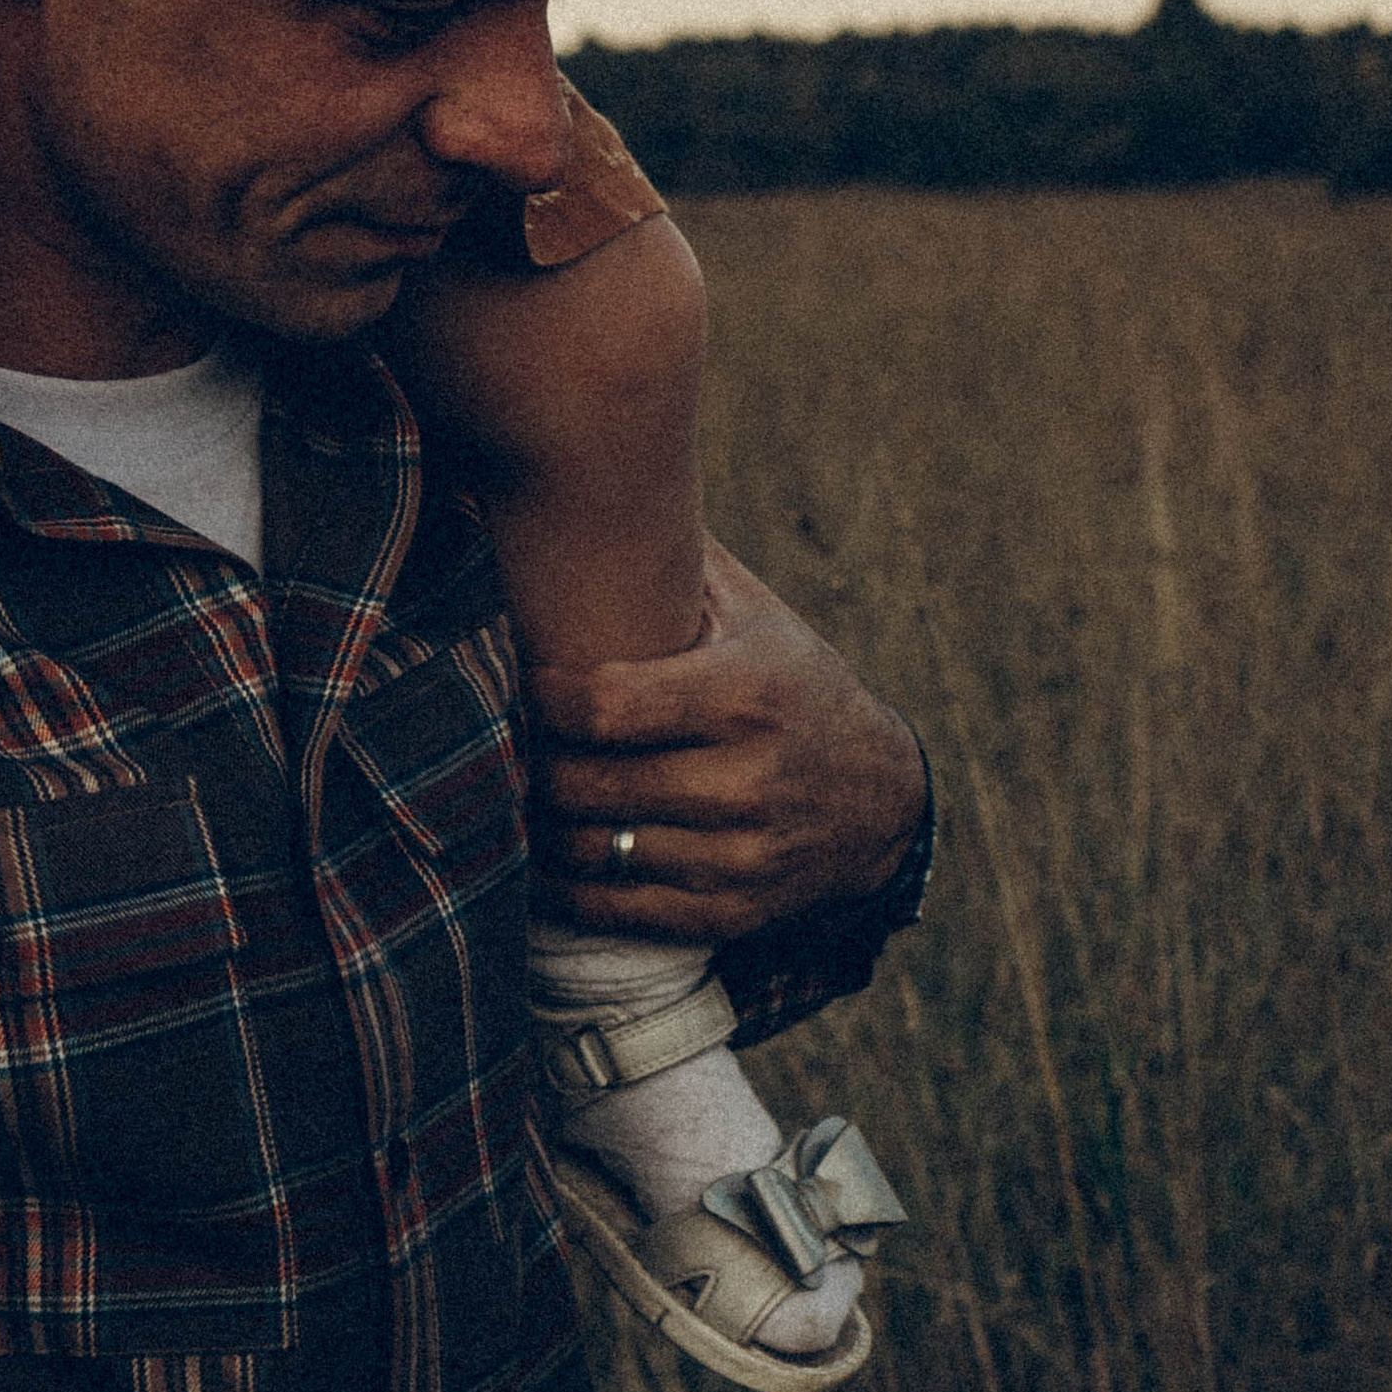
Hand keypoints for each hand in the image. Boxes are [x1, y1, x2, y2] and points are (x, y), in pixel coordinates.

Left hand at [529, 540, 927, 943]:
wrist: (883, 799)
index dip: (541, 696)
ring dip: (542, 827)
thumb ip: (687, 565)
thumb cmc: (798, 688)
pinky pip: (619, 911)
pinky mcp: (732, 911)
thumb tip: (604, 480)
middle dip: (532, 762)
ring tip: (521, 794)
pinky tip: (547, 858)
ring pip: (596, 851)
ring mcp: (740, 853)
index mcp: (744, 694)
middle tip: (508, 739)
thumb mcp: (761, 618)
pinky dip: (568, 888)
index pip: (603, 705)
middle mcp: (745, 778)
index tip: (523, 680)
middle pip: (587, 784)